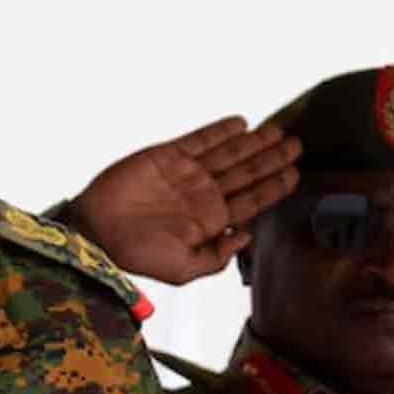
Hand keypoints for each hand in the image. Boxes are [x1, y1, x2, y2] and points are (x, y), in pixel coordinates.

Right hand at [66, 117, 301, 284]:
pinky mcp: (166, 156)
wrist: (96, 233)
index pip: (251, 200)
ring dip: (254, 142)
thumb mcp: (183, 269)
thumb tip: (247, 236)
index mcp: (210, 220)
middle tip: (297, 146)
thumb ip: (217, 257)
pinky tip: (241, 124)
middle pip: (246, 173)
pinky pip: (199, 140)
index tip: (296, 174)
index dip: (274, 187)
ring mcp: (185, 174)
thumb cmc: (136, 255)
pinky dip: (220, 131)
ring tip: (278, 131)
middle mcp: (202, 194)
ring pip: (229, 154)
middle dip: (272, 159)